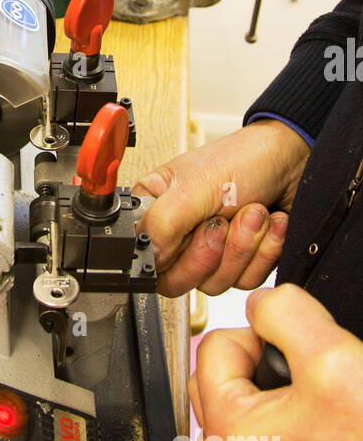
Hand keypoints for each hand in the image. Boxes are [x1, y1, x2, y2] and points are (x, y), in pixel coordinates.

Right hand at [132, 120, 309, 296]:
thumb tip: (147, 258)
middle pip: (179, 280)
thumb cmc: (243, 158)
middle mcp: (180, 236)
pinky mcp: (242, 262)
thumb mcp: (195, 186)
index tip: (194, 233)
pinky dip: (264, 251)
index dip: (171, 258)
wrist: (294, 157)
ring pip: (216, 282)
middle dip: (211, 252)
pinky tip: (270, 224)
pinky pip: (246, 280)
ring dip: (243, 247)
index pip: (146, 260)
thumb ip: (162, 224)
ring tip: (253, 211)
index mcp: (156, 213)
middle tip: (223, 220)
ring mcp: (212, 251)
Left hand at [189, 284, 362, 440]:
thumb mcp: (331, 356)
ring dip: (285, 390)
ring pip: (253, 404)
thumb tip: (262, 304)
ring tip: (328, 401)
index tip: (301, 350)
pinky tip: (334, 426)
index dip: (264, 334)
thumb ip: (285, 313)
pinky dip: (299, 420)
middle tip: (315, 372)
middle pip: (225, 376)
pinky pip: (276, 434)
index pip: (215, 345)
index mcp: (228, 431)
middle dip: (266, 360)